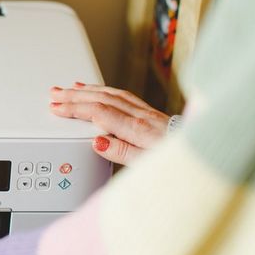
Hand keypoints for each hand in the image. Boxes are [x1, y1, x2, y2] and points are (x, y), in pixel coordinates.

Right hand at [49, 82, 168, 164]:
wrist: (201, 153)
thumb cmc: (172, 161)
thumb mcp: (146, 166)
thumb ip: (121, 153)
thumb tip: (97, 142)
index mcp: (137, 129)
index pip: (99, 112)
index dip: (75, 109)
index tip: (55, 108)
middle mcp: (140, 115)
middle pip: (101, 99)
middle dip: (73, 96)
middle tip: (53, 94)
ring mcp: (144, 110)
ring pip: (109, 93)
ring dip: (84, 90)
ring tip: (65, 88)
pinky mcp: (147, 110)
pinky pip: (119, 93)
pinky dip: (102, 89)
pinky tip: (92, 89)